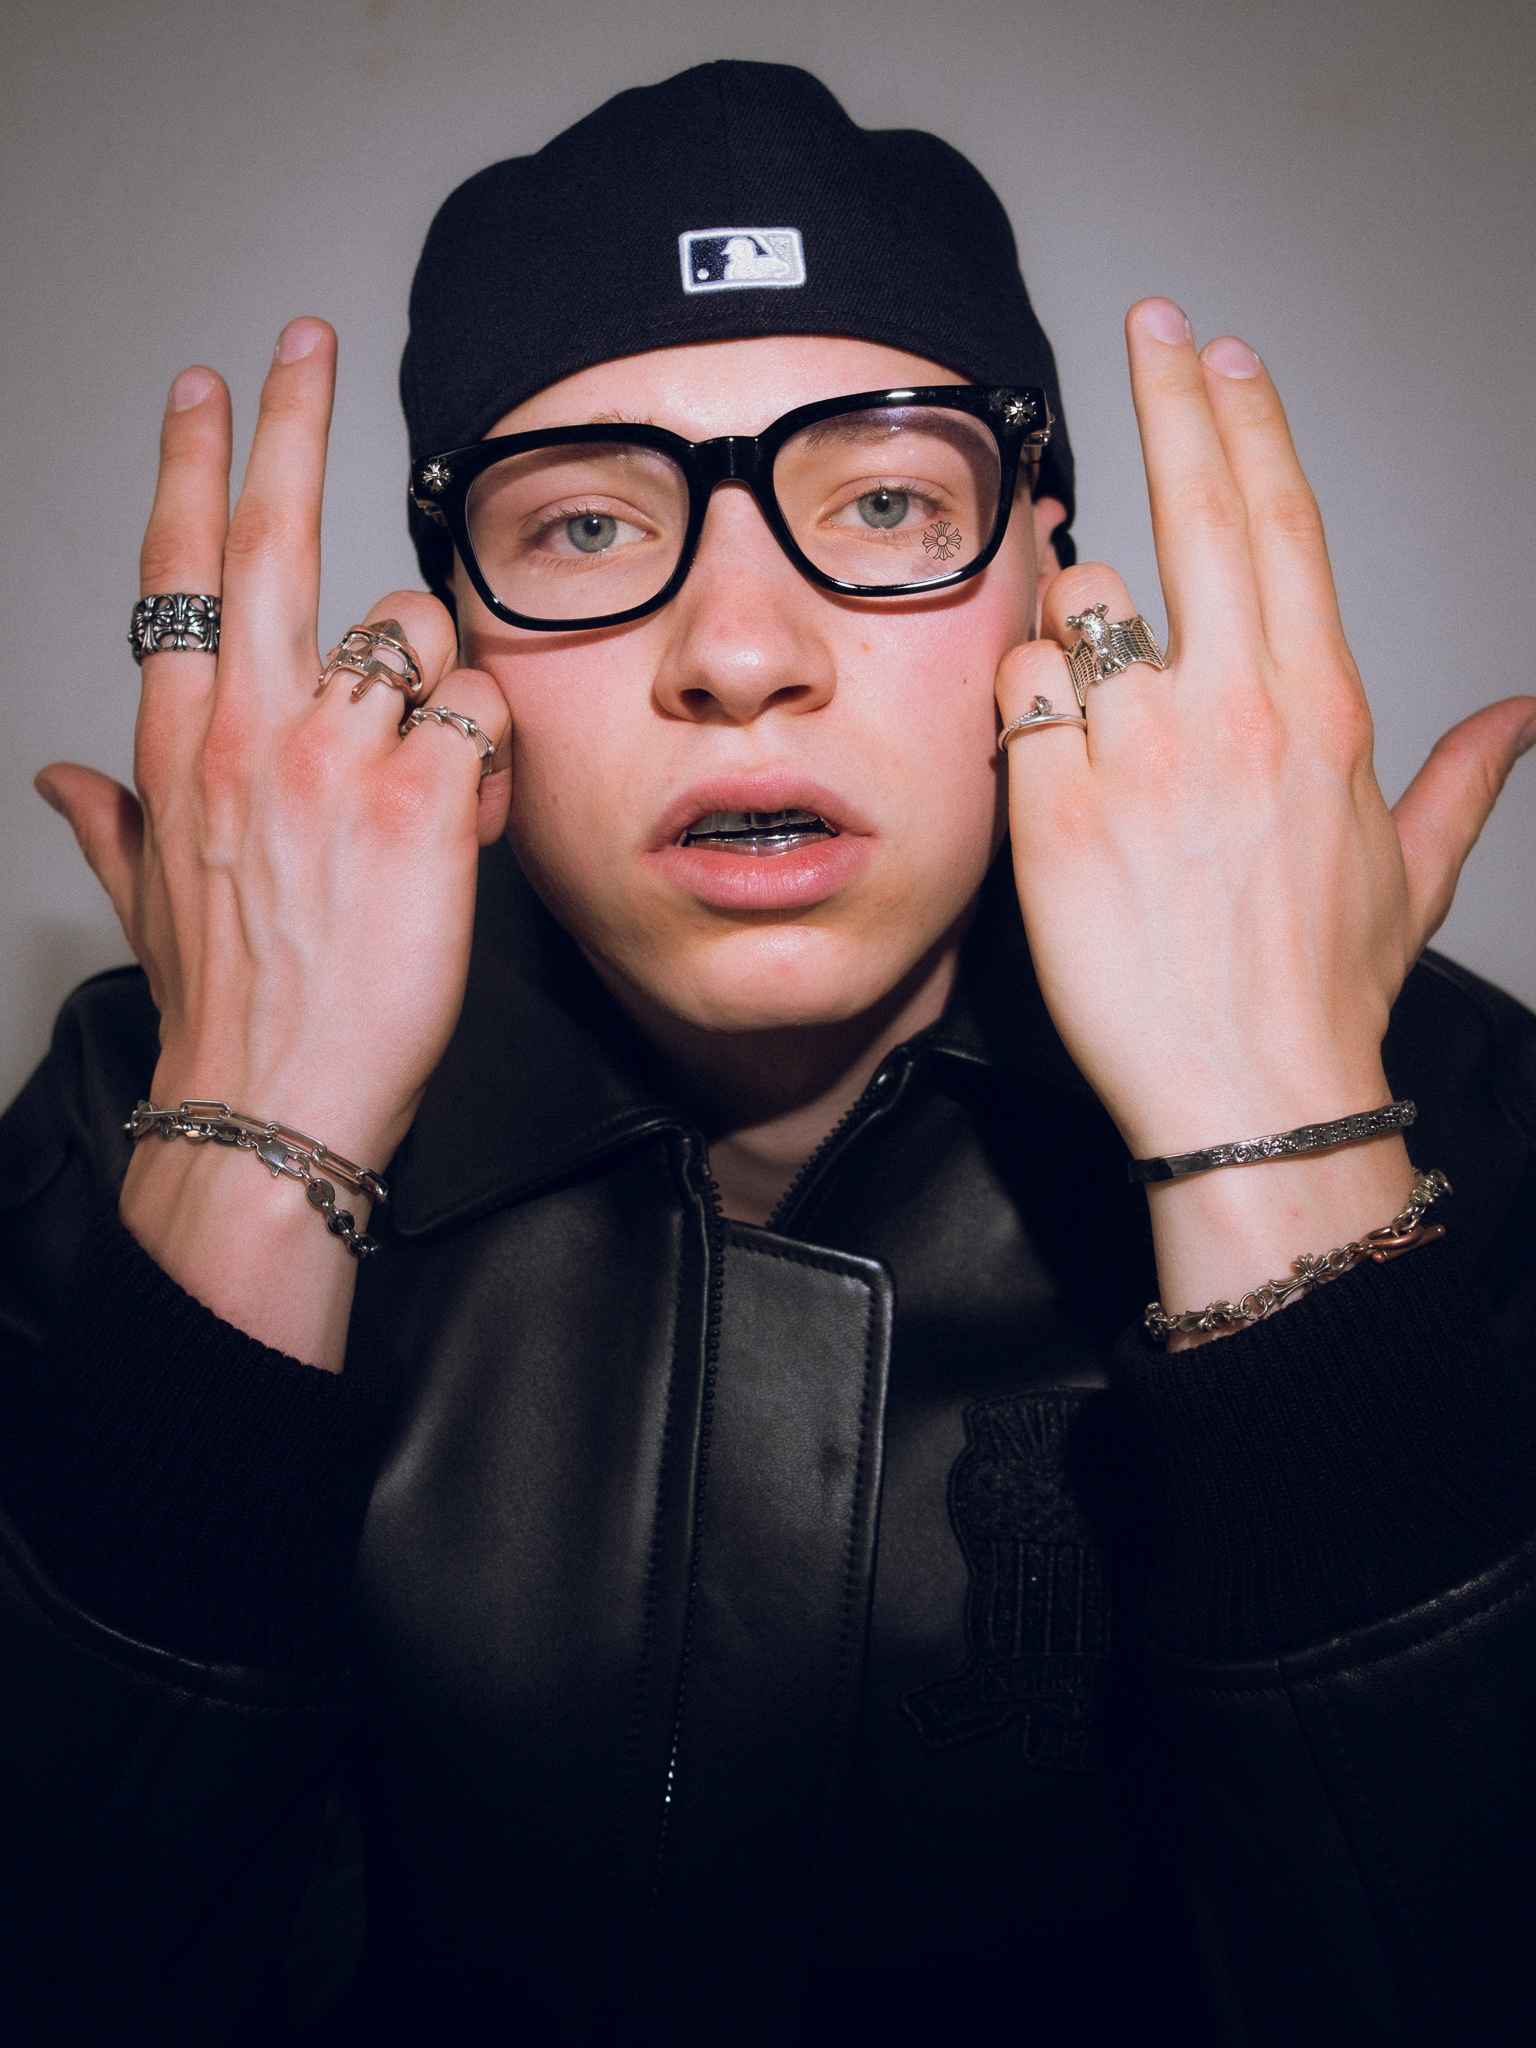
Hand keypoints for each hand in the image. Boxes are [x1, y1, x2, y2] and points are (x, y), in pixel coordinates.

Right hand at [34, 320, 509, 1363]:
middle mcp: (252, 728)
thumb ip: (111, 822)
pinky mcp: (422, 800)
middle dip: (288, 420)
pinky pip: (484, 717)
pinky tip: (475, 820)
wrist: (275, 1099)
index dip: (192, 463)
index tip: (203, 388)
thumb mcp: (148, 903)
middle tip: (303, 339)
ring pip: (416, 633)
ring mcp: (336, 756)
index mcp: (182, 744)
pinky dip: (495, 759)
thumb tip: (62, 777)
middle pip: (273, 536)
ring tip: (436, 780)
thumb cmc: (228, 1005)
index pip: (178, 568)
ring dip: (442, 688)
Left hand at [996, 300, 1534, 1325]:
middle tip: (1151, 322)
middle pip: (1197, 510)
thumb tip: (1520, 717)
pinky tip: (1043, 731)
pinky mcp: (1056, 809)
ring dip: (1075, 601)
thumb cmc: (1318, 990)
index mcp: (1319, 710)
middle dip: (1172, 397)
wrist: (1247, 1090)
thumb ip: (1462, 776)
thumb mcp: (1412, 871)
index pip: (1287, 525)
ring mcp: (1139, 754)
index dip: (1254, 426)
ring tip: (1085, 647)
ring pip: (1082, 601)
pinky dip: (1023, 695)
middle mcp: (1232, 711)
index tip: (1231, 359)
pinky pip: (1018, 696)